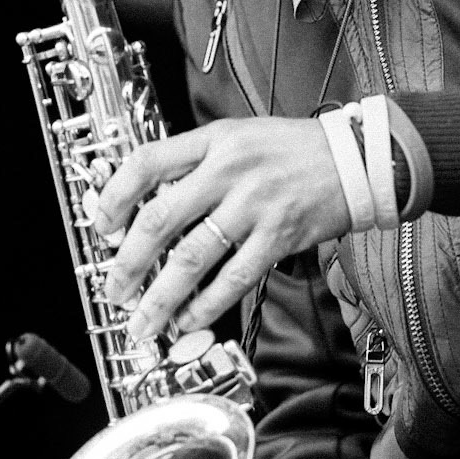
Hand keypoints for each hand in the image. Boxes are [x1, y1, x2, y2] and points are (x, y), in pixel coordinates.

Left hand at [93, 117, 349, 341]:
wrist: (356, 159)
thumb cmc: (294, 150)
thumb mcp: (238, 137)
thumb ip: (197, 162)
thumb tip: (149, 202)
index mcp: (214, 141)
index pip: (147, 163)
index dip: (115, 197)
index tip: (103, 228)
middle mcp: (229, 171)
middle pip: (160, 218)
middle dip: (129, 262)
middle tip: (114, 289)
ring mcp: (254, 205)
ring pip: (192, 257)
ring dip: (161, 296)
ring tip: (144, 321)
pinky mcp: (278, 237)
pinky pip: (233, 278)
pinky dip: (207, 304)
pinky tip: (190, 320)